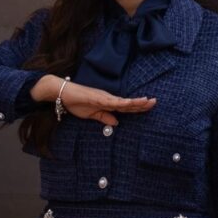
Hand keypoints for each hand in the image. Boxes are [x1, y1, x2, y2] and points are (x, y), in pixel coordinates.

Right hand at [30, 74, 155, 125]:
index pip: (126, 107)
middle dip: (141, 104)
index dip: (138, 107)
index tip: (150, 106)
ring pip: (122, 101)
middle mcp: (108, 99)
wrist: (62, 93)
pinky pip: (110, 101)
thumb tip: (116, 123)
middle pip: (128, 103)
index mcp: (108, 103)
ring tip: (147, 101)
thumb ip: (104, 117)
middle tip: (155, 102)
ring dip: (134, 102)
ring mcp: (103, 97)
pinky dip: (119, 103)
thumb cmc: (76, 102)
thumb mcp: (91, 115)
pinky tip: (127, 104)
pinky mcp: (96, 97)